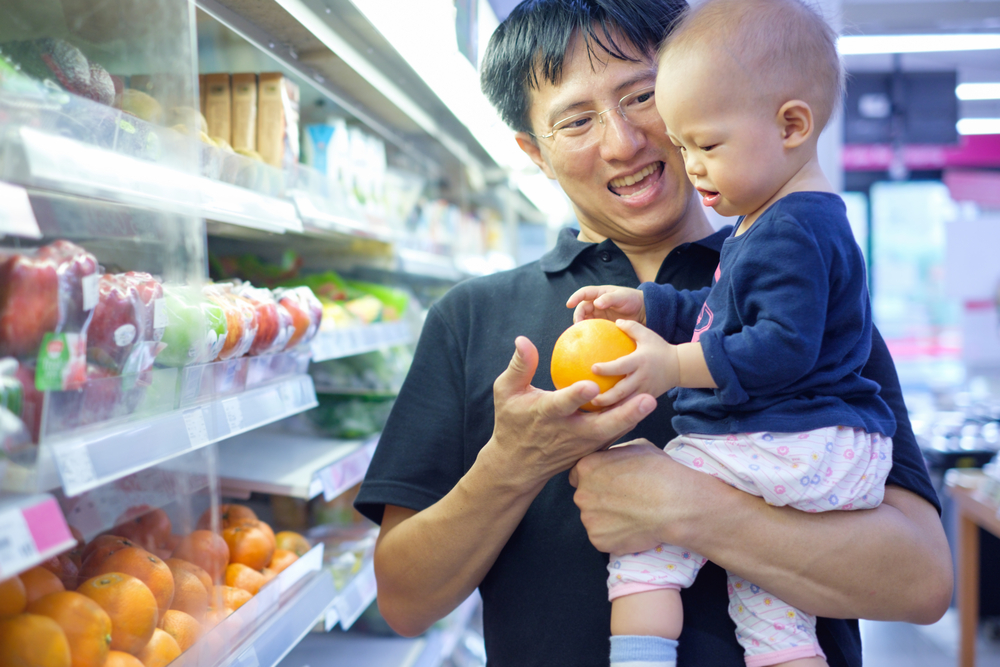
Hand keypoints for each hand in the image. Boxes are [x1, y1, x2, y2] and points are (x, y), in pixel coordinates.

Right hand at [484, 336, 657, 490]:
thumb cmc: (511, 421)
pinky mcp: (588, 450)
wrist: (517, 465)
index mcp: (546, 415)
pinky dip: (625, 423)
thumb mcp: (506, 393)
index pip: (562, 405)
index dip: (576, 396)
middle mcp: (567, 432)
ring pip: (610, 432)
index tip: (591, 385)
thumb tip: (523, 339)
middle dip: (624, 414)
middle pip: (600, 425)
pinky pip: (610, 435)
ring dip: (630, 419)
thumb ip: (519, 367)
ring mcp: (581, 444)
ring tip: (650, 399)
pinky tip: (640, 405)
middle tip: (647, 398)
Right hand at [566, 285, 645, 324]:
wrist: (643, 311)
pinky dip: (589, 332)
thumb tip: (596, 304)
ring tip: (583, 332)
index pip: (584, 293)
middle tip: (579, 325)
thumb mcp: (622, 296)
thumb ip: (609, 299)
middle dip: (578, 316)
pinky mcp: (603, 324)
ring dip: (582, 325)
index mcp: (599, 293)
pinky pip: (593, 328)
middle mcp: (596, 303)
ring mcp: (599, 314)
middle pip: (582, 308)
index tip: (569, 304)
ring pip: (585, 319)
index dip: (575, 298)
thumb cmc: (632, 300)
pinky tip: (589, 338)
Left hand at [568, 441, 710, 553]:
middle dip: (600, 500)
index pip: (578, 475)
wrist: (674, 504)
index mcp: (586, 468)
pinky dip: (615, 536)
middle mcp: (581, 494)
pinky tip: (633, 528)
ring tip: (632, 515)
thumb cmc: (659, 472)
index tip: (609, 484)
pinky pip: (604, 538)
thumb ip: (614, 455)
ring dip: (607, 519)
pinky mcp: (599, 540)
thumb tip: (611, 459)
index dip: (594, 479)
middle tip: (624, 501)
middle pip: (585, 498)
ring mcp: (589, 519)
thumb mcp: (635, 447)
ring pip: (594, 519)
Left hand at [589, 320, 677, 407]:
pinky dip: (619, 410)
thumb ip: (631, 327)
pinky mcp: (647, 397)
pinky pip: (632, 406)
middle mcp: (642, 378)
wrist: (679, 367)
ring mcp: (645, 390)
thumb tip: (615, 321)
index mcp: (640, 361)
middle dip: (605, 397)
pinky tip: (606, 412)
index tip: (593, 368)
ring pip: (626, 403)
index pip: (621, 366)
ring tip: (595, 408)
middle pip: (622, 391)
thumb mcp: (647, 335)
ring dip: (611, 408)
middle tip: (590, 397)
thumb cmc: (659, 349)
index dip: (607, 369)